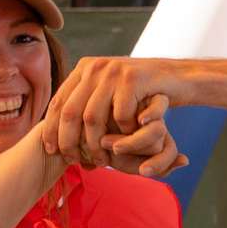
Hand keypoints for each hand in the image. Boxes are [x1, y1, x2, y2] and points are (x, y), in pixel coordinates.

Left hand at [47, 57, 187, 167]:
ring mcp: (114, 71)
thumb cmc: (140, 92)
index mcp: (85, 68)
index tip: (50, 150)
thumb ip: (87, 103)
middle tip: (73, 160)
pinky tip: (125, 142)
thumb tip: (57, 132)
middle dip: (69, 141)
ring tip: (101, 159)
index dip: (51, 128)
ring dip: (96, 144)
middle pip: (71, 111)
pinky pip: (120, 115)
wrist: (176, 77)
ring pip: (93, 117)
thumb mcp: (108, 92)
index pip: (59, 101)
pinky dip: (122, 133)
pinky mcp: (133, 79)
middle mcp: (96, 67)